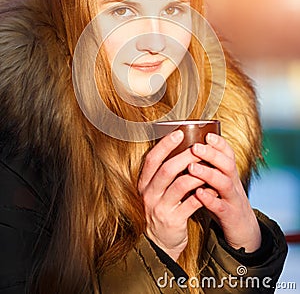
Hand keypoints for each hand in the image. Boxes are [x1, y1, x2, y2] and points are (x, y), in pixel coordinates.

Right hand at [138, 130, 207, 260]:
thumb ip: (164, 173)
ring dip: (197, 173)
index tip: (178, 133)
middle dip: (185, 156)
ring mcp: (160, 208)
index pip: (152, 159)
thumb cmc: (162, 209)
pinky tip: (213, 187)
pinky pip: (192, 203)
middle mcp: (149, 195)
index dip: (164, 145)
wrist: (159, 243)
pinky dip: (204, 193)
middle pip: (167, 169)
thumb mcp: (156, 190)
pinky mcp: (174, 220)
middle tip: (200, 148)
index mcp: (144, 184)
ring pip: (181, 184)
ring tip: (209, 166)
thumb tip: (182, 147)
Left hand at [188, 133, 260, 251]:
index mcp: (229, 174)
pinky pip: (221, 206)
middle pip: (227, 164)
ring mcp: (233, 199)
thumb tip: (184, 150)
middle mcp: (233, 183)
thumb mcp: (218, 183)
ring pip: (225, 183)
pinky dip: (210, 199)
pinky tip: (198, 193)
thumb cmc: (223, 202)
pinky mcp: (230, 216)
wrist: (243, 231)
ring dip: (208, 174)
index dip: (219, 143)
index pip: (228, 153)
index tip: (206, 134)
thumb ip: (207, 168)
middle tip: (195, 147)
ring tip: (192, 167)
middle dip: (211, 154)